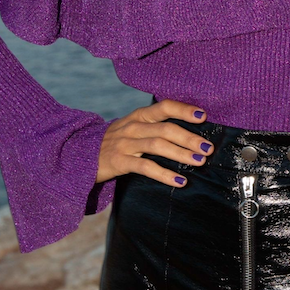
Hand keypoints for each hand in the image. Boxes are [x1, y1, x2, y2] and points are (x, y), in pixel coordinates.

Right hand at [94, 98, 213, 189]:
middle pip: (165, 128)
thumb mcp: (132, 129)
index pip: (163, 108)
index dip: (183, 110)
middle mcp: (132, 127)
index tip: (203, 116)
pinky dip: (165, 174)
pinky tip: (180, 181)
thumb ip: (154, 127)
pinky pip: (145, 167)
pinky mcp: (119, 162)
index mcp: (137, 116)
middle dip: (189, 137)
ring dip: (181, 153)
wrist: (80, 154)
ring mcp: (124, 144)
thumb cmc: (115, 143)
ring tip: (199, 161)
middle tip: (208, 148)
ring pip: (157, 145)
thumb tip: (188, 133)